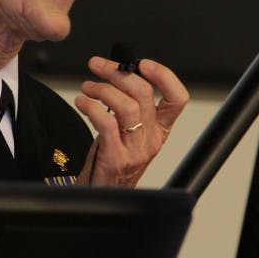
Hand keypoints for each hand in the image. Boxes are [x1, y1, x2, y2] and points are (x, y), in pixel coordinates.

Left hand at [74, 56, 188, 186]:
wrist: (101, 193)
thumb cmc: (112, 160)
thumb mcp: (128, 131)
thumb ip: (131, 105)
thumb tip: (118, 71)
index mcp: (160, 130)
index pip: (177, 99)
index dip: (164, 76)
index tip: (142, 64)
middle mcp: (152, 140)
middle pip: (144, 95)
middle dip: (118, 72)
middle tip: (98, 66)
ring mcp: (135, 151)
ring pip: (127, 107)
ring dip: (102, 89)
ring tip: (87, 87)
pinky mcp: (116, 159)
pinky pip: (107, 124)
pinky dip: (91, 107)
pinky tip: (81, 103)